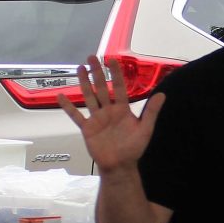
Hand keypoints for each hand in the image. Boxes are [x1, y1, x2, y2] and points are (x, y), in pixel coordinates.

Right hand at [58, 56, 163, 173]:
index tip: (111, 60)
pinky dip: (68, 107)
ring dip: (84, 83)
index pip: (118, 87)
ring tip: (79, 68)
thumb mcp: (145, 129)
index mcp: (122, 109)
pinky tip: (60, 96)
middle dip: (96, 73)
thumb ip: (151, 112)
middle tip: (91, 57)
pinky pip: (76, 116)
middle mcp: (108, 111)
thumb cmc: (133, 148)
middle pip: (101, 88)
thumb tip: (163, 95)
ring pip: (89, 97)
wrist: (120, 166)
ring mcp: (96, 119)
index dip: (115, 73)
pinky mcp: (87, 128)